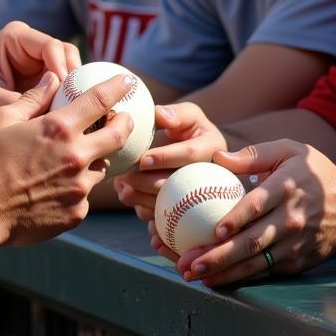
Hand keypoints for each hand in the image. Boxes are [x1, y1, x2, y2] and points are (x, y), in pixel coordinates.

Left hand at [0, 21, 80, 138]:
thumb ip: (17, 100)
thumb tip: (49, 110)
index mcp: (15, 38)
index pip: (50, 46)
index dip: (61, 68)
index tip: (64, 92)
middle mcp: (31, 46)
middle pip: (67, 56)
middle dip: (73, 79)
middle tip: (75, 105)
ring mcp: (39, 65)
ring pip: (71, 73)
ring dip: (74, 91)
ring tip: (72, 114)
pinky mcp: (43, 84)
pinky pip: (65, 90)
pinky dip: (69, 101)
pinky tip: (69, 118)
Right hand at [0, 70, 133, 247]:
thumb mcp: (3, 119)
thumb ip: (33, 98)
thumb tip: (52, 78)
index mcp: (58, 128)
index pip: (100, 100)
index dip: (118, 87)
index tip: (127, 81)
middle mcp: (76, 156)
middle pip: (118, 135)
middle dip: (124, 123)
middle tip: (121, 119)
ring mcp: (79, 188)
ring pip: (102, 167)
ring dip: (96, 158)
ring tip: (80, 156)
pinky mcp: (77, 213)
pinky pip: (85, 195)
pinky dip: (77, 187)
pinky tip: (56, 188)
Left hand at [112, 101, 227, 222]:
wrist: (189, 151)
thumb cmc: (186, 128)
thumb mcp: (187, 115)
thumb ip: (176, 114)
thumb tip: (160, 115)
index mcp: (214, 148)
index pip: (191, 154)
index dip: (166, 157)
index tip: (142, 160)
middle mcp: (214, 176)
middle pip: (178, 186)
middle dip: (147, 182)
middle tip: (123, 177)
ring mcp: (202, 200)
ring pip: (170, 207)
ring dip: (141, 199)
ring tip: (121, 187)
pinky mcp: (188, 215)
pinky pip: (167, 221)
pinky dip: (145, 212)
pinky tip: (130, 198)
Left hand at [167, 140, 335, 286]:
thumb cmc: (314, 173)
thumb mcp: (289, 150)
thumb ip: (254, 154)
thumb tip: (218, 157)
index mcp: (287, 188)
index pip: (258, 205)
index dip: (236, 218)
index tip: (214, 230)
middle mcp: (291, 219)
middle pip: (252, 241)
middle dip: (218, 255)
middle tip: (188, 261)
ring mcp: (295, 244)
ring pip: (255, 262)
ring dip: (223, 271)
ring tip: (193, 275)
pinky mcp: (297, 261)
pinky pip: (265, 271)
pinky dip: (240, 277)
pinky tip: (215, 280)